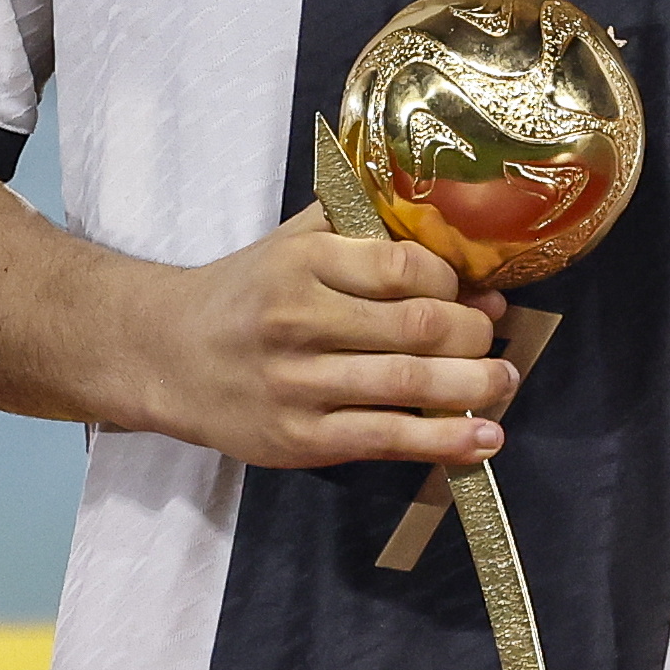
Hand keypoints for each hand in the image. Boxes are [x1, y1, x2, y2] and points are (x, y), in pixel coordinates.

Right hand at [115, 207, 510, 468]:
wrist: (165, 354)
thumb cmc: (245, 293)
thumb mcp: (294, 241)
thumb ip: (363, 229)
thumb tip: (457, 245)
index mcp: (303, 264)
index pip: (406, 268)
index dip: (453, 283)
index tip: (470, 292)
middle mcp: (299, 321)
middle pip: (418, 328)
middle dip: (475, 335)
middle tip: (494, 336)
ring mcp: (299, 385)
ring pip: (411, 385)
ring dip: (476, 386)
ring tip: (504, 381)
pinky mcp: (300, 439)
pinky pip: (388, 439)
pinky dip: (446, 441)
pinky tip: (483, 438)